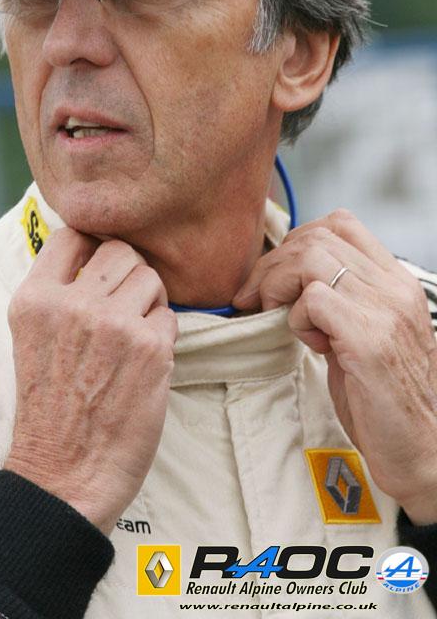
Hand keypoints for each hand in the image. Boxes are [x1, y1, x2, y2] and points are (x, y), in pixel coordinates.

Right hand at [4, 228, 176, 534]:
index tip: (99, 265)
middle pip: (120, 250)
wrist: (63, 475)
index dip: (93, 245)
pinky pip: (168, 316)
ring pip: (150, 277)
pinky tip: (142, 364)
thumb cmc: (50, 410)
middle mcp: (72, 304)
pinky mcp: (150, 348)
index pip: (73, 233)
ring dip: (148, 302)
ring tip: (131, 338)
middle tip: (122, 309)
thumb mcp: (31, 338)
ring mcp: (113, 324)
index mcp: (35, 299)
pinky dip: (162, 336)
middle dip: (128, 274)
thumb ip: (57, 293)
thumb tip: (94, 249)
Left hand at [232, 209, 436, 524]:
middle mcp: (395, 289)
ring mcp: (385, 311)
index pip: (341, 223)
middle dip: (274, 263)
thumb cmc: (384, 401)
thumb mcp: (360, 336)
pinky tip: (309, 343)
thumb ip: (334, 304)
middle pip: (317, 236)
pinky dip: (296, 317)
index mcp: (396, 283)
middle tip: (255, 297)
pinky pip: (312, 299)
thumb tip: (286, 282)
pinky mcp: (370, 340)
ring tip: (279, 316)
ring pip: (311, 258)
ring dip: (279, 284)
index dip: (297, 240)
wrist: (422, 451)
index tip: (274, 273)